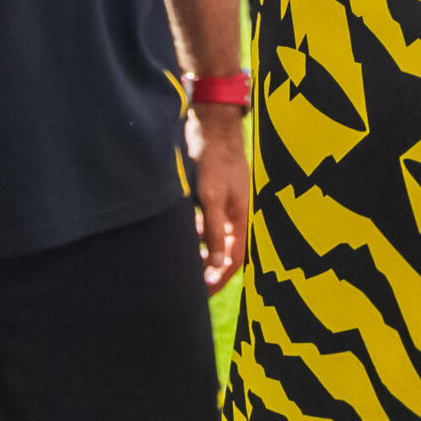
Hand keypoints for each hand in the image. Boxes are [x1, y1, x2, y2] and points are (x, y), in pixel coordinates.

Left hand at [189, 104, 249, 293]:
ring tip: (180, 262)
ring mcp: (222, 206)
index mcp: (240, 219)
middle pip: (223, 253)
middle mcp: (233, 216)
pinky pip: (204, 223)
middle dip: (208, 270)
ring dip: (199, 251)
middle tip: (189, 285)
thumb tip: (218, 263)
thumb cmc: (215, 159)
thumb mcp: (213, 196)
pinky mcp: (211, 196)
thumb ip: (215, 229)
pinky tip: (180, 234)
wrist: (211, 126)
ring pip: (212, 239)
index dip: (218, 279)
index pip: (233, 260)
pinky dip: (194, 232)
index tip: (202, 294)